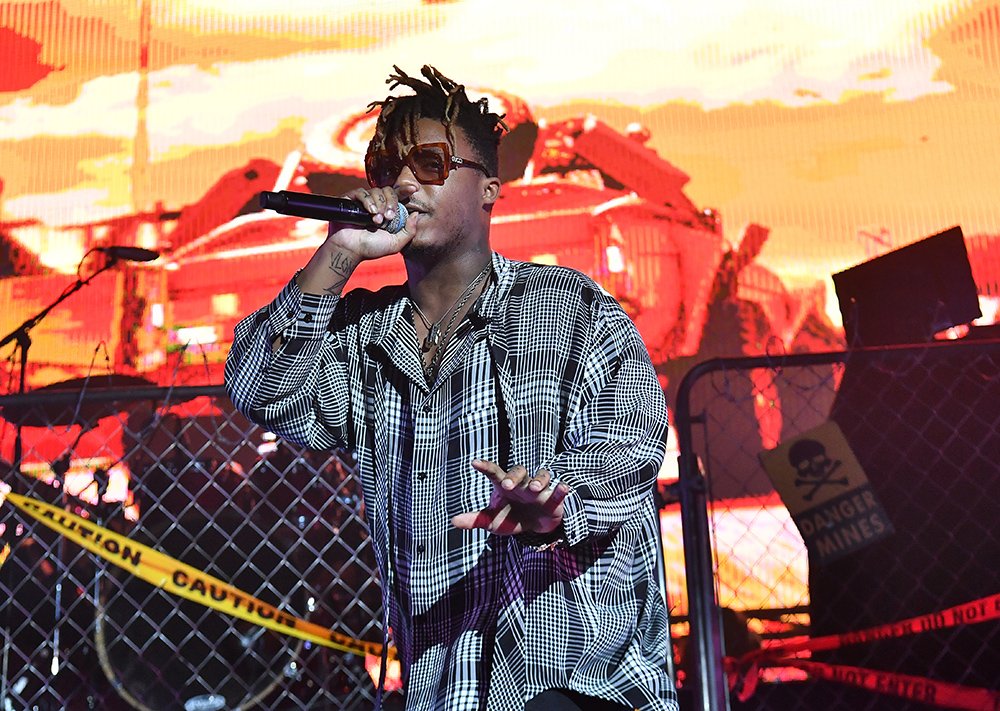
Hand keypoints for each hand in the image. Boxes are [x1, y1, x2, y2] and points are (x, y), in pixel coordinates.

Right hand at [324, 185, 416, 260]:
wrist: (350, 250)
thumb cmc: (371, 248)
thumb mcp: (396, 243)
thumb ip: (409, 231)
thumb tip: (415, 214)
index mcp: (388, 212)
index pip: (398, 196)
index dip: (405, 190)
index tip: (414, 188)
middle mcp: (376, 205)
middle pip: (388, 191)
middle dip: (391, 203)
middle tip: (389, 217)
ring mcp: (363, 202)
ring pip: (376, 191)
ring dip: (379, 205)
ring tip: (377, 220)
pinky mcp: (351, 199)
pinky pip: (361, 192)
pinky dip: (368, 201)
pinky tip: (370, 212)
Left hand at [451, 460, 568, 535]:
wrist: (535, 527)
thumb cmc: (511, 517)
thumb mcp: (492, 521)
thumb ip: (475, 520)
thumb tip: (453, 520)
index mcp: (505, 486)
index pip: (494, 473)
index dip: (485, 467)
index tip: (474, 463)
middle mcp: (522, 484)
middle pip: (519, 471)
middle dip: (514, 476)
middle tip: (508, 485)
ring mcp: (539, 489)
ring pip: (541, 476)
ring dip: (538, 480)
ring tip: (534, 489)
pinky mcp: (553, 499)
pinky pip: (558, 491)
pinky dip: (560, 489)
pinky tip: (563, 488)